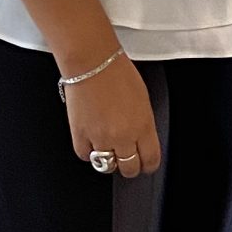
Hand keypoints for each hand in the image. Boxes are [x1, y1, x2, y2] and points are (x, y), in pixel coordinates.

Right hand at [64, 54, 160, 178]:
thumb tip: (141, 139)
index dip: (148, 165)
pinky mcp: (80, 135)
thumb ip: (143, 124)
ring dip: (109, 161)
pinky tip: (92, 142)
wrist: (93, 63)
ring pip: (107, 166)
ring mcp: (100, 138)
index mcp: (143, 126)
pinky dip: (89, 152)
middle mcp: (123, 136)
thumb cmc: (118, 73)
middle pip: (129, 168)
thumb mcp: (143, 100)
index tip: (145, 164)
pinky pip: (85, 156)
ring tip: (108, 151)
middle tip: (127, 159)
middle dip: (130, 166)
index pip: (150, 160)